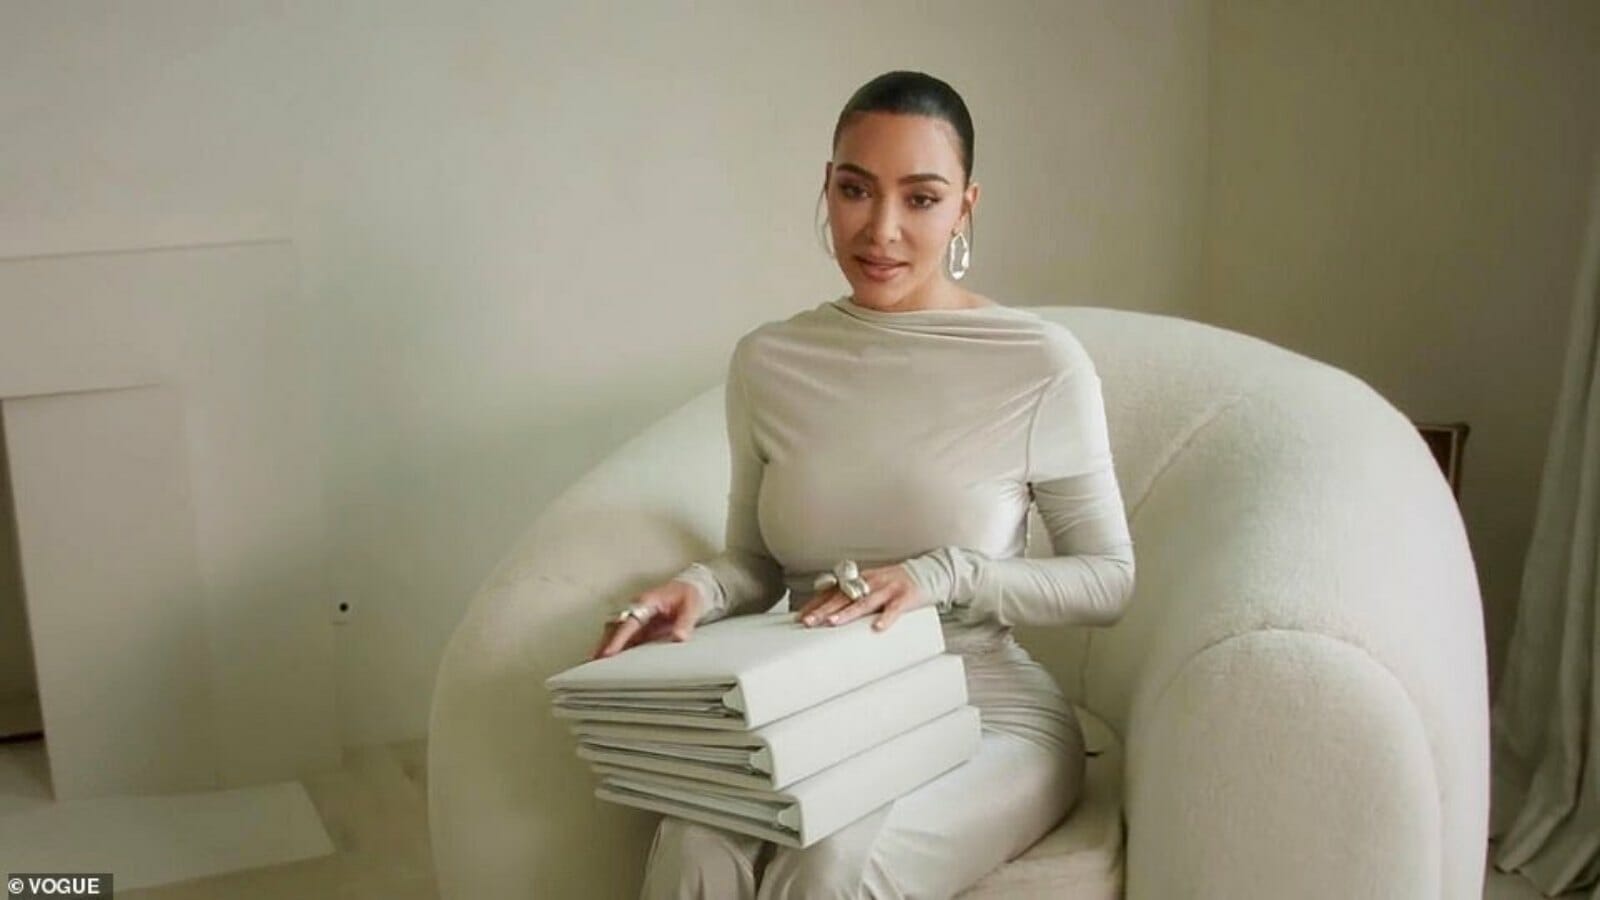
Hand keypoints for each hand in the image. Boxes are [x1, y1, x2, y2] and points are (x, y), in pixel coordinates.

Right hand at [590, 579, 704, 660]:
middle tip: (593, 663)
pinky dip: (615, 647)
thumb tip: (678, 637)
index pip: (628, 623)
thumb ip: (685, 622)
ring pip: (615, 631)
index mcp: (647, 601)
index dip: (617, 639)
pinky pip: (624, 637)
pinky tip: (608, 660)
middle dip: (603, 644)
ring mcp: (637, 616)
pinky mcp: (640, 625)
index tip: (608, 653)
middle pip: (614, 627)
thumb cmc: (690, 595)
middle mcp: (636, 607)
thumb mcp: (691, 606)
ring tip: (593, 665)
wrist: (692, 587)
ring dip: (605, 646)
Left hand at [794, 563, 928, 631]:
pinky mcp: (906, 597)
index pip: (833, 591)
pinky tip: (877, 628)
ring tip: (833, 622)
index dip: (816, 602)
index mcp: (860, 579)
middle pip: (843, 596)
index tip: (800, 615)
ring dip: (848, 613)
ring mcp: (888, 588)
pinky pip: (895, 609)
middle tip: (808, 622)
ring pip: (865, 602)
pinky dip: (886, 618)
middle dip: (824, 609)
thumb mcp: (872, 586)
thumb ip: (855, 596)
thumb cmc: (896, 583)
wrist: (928, 573)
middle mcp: (871, 581)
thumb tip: (831, 612)